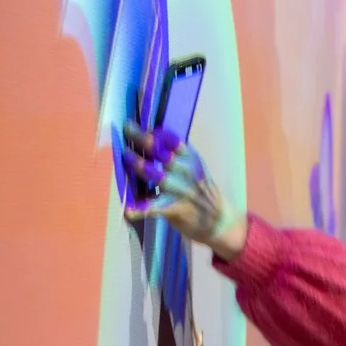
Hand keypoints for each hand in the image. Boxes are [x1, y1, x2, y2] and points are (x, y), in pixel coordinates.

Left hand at [121, 124, 247, 256]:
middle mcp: (186, 172)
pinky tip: (127, 210)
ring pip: (157, 175)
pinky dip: (140, 209)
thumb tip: (149, 139)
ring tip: (126, 155)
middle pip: (162, 152)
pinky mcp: (174, 209)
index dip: (154, 132)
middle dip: (142, 138)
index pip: (172, 140)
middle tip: (127, 128)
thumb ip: (176, 157)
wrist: (219, 221)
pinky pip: (154, 208)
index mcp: (191, 159)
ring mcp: (180, 191)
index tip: (137, 124)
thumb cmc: (201, 191)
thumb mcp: (195, 168)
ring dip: (139, 164)